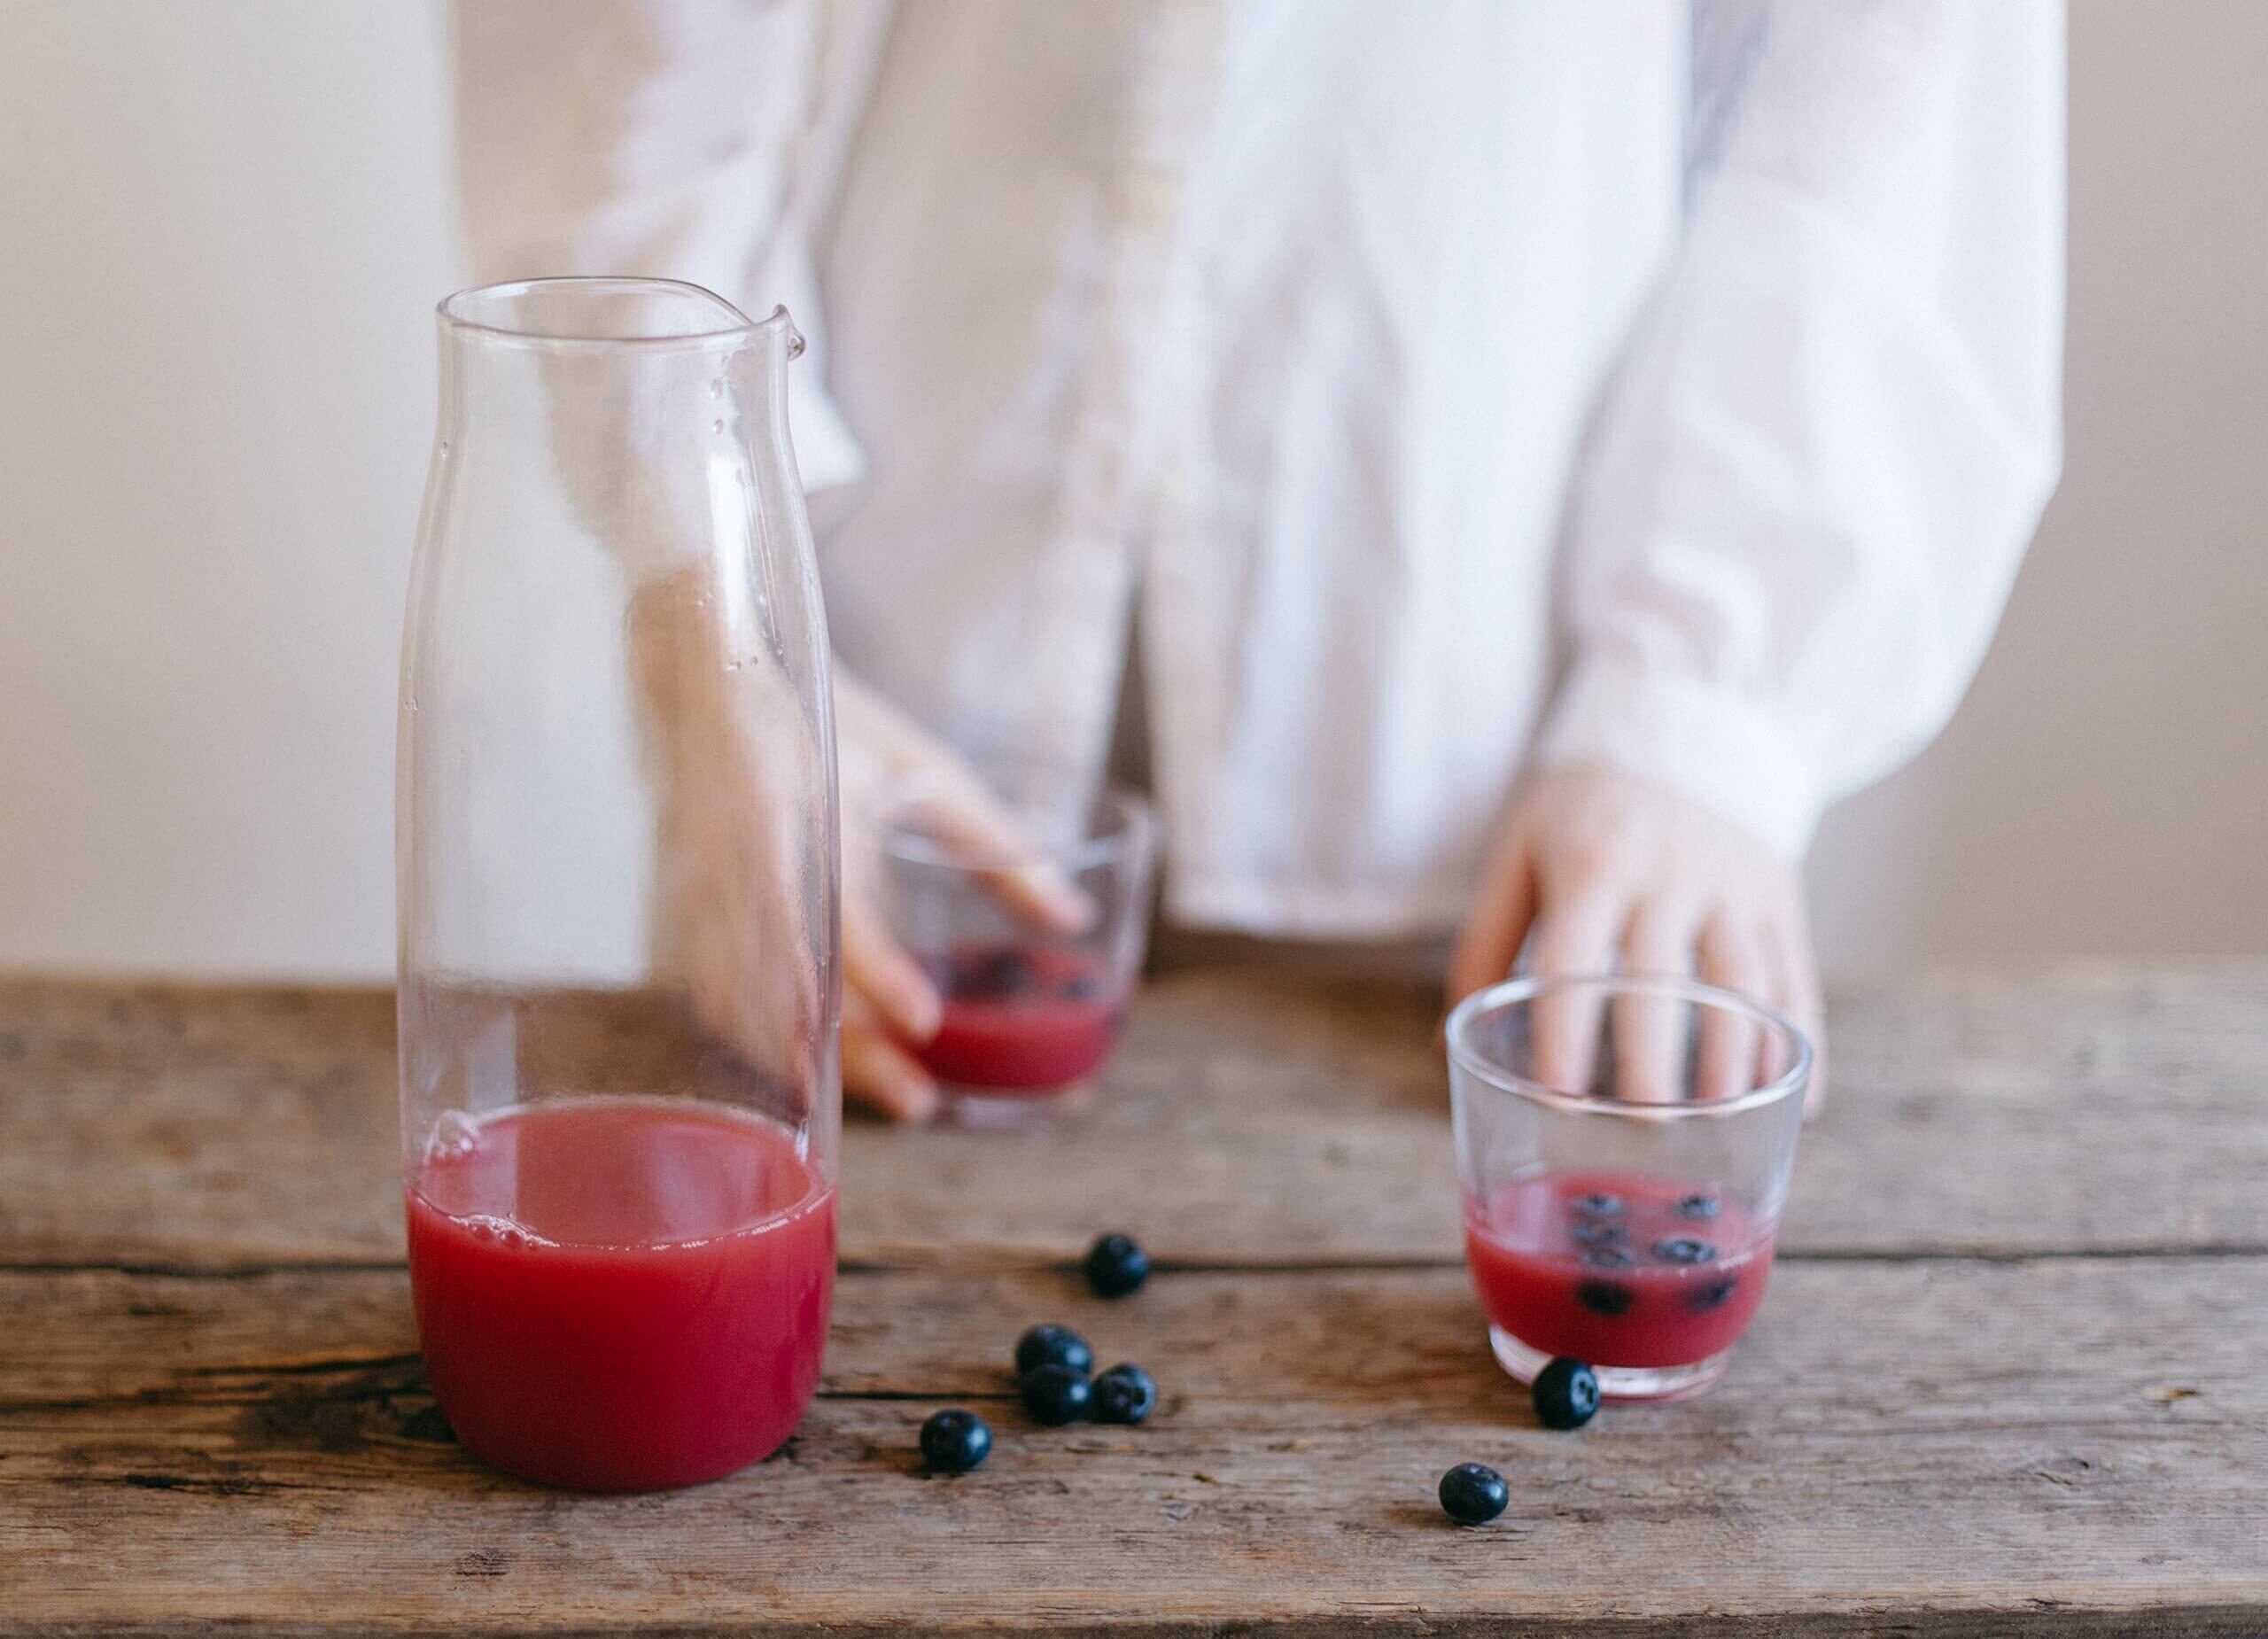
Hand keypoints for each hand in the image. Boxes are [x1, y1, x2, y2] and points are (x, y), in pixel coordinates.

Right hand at [636, 569, 1077, 1121]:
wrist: (707, 675)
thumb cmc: (825, 720)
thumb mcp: (921, 772)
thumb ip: (996, 847)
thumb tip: (1072, 918)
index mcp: (805, 812)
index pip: (838, 909)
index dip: (876, 970)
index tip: (924, 1021)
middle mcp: (750, 861)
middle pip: (794, 980)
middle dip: (853, 1051)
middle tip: (921, 1102)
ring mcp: (709, 892)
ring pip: (751, 1001)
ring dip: (811, 1060)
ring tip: (877, 1103)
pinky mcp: (688, 913)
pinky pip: (716, 994)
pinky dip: (759, 1043)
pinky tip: (803, 1079)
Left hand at [1446, 765, 1824, 1108]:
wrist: (1680, 730)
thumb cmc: (1581, 811)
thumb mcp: (1519, 852)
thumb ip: (1485, 944)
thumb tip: (1449, 1045)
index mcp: (1592, 865)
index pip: (1574, 962)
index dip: (1564, 1033)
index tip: (1558, 1097)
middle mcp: (1667, 875)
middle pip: (1663, 982)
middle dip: (1654, 1061)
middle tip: (1643, 1129)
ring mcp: (1732, 886)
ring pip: (1743, 985)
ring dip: (1735, 1060)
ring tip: (1718, 1122)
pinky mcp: (1780, 896)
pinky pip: (1796, 977)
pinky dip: (1800, 1044)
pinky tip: (1794, 1104)